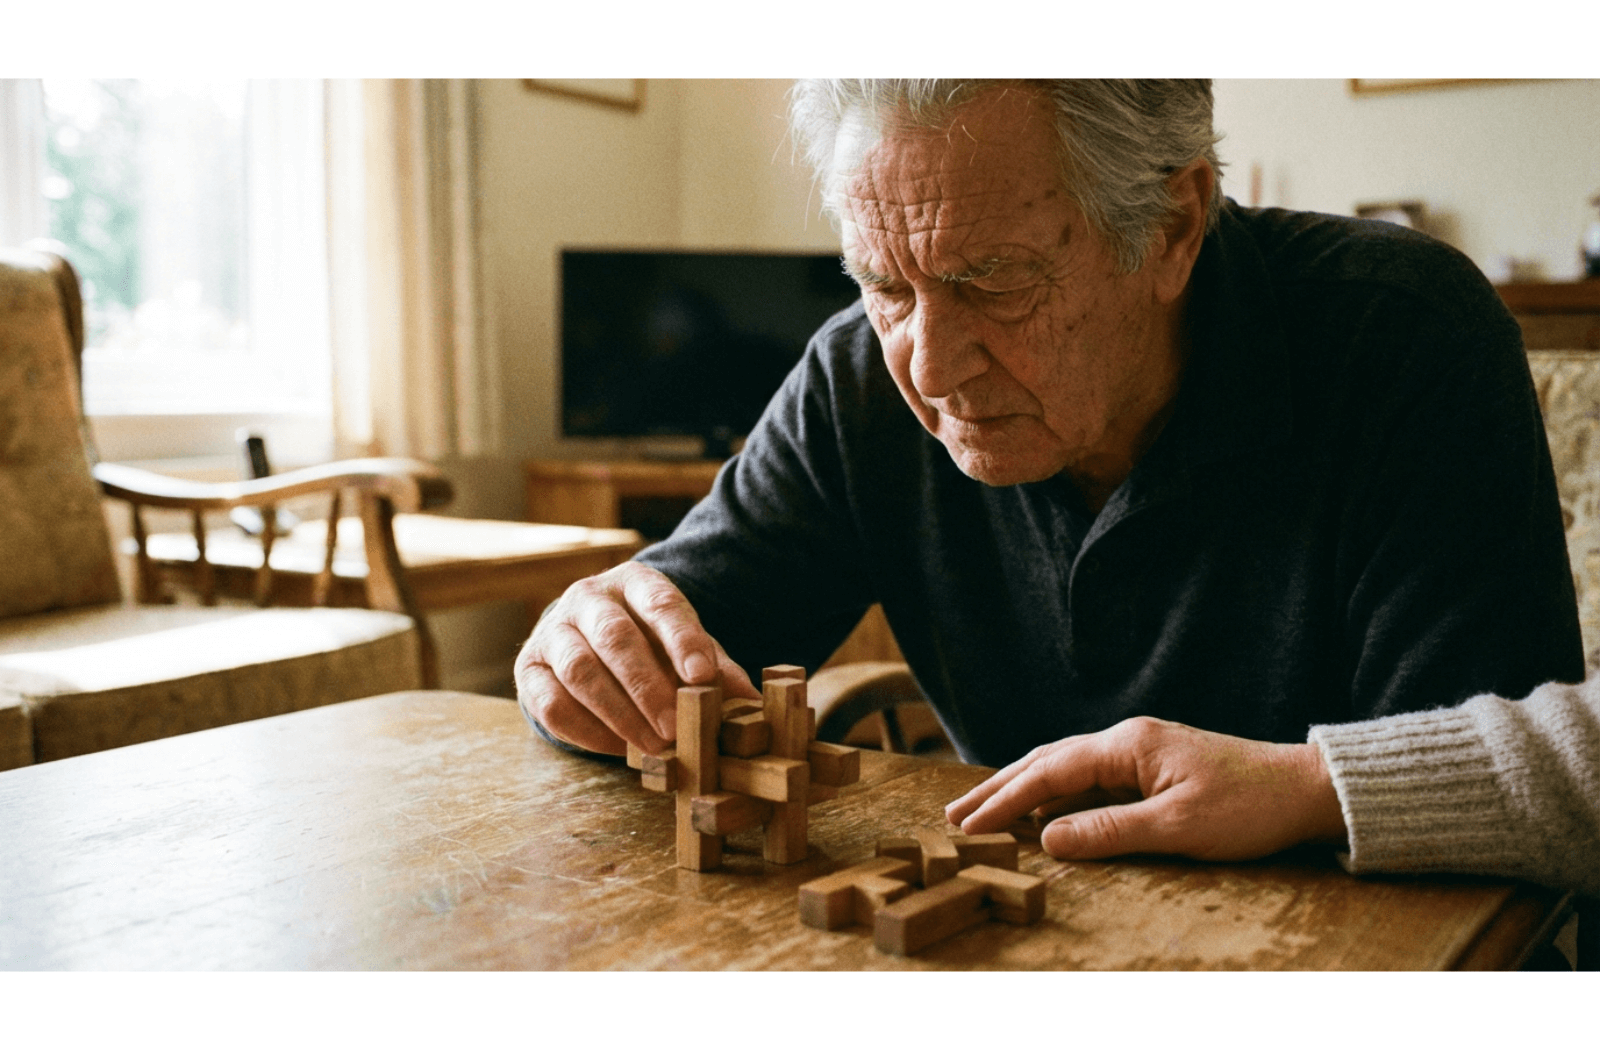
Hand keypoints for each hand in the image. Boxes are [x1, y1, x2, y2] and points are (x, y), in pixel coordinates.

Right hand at [515, 562, 760, 755]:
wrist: (587, 639)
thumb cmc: (648, 644)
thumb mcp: (685, 647)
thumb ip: (717, 671)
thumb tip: (753, 706)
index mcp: (634, 582)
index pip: (659, 602)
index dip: (682, 638)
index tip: (702, 676)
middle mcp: (588, 598)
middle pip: (615, 637)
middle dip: (648, 686)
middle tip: (675, 727)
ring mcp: (552, 631)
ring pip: (579, 670)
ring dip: (619, 713)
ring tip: (653, 745)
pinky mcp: (528, 669)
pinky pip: (550, 703)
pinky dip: (587, 730)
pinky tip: (619, 747)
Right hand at [944, 716, 1347, 861]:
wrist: (1306, 790)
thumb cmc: (1250, 807)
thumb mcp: (1177, 826)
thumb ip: (1109, 832)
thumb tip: (1046, 838)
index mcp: (1128, 744)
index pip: (1049, 771)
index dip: (1005, 800)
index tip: (969, 825)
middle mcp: (1126, 739)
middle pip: (1046, 761)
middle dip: (998, 789)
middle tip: (954, 816)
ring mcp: (1137, 751)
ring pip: (1063, 768)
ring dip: (1022, 790)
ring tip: (982, 813)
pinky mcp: (1151, 767)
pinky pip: (1087, 779)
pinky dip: (1054, 796)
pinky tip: (1039, 814)